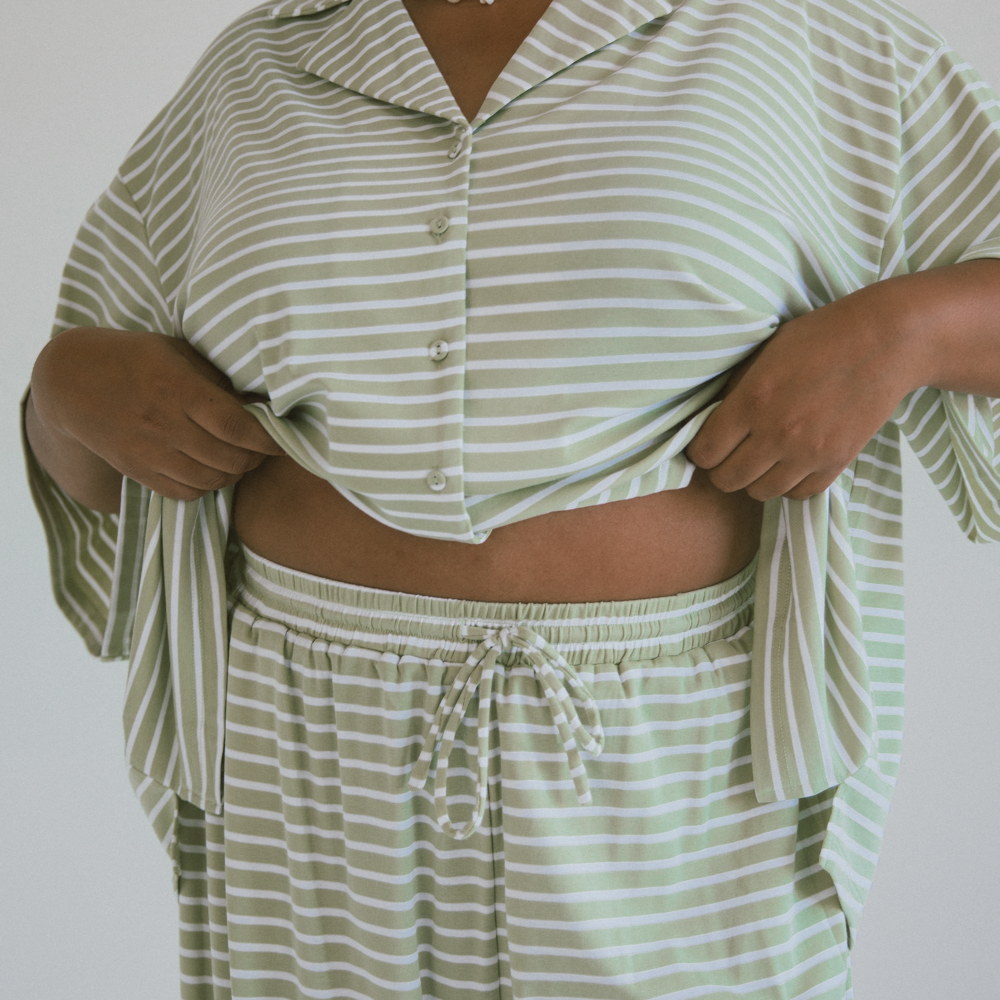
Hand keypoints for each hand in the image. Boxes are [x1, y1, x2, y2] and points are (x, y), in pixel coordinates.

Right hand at [30, 328, 283, 502]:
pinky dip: (208, 487)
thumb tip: (261, 401)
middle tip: (265, 449)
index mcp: (177, 388)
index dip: (267, 438)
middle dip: (256, 458)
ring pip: (210, 479)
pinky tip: (214, 471)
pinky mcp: (137, 470)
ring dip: (235, 474)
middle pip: (228, 457)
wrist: (71, 380)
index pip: (235, 424)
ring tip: (243, 459)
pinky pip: (185, 492)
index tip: (285, 439)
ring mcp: (148, 451)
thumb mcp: (176, 352)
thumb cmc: (135, 358)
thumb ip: (216, 377)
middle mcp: (164, 423)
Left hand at [686, 286, 922, 500]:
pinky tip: (790, 463)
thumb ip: (735, 390)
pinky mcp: (837, 461)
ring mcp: (808, 452)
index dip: (700, 450)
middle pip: (727, 480)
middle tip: (730, 455)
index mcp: (752, 401)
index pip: (704, 452)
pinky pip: (799, 494)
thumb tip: (709, 420)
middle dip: (722, 469)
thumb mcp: (764, 353)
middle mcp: (777, 433)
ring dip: (755, 479)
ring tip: (762, 459)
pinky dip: (790, 484)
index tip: (708, 443)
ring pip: (760, 492)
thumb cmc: (820, 337)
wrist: (885, 340)